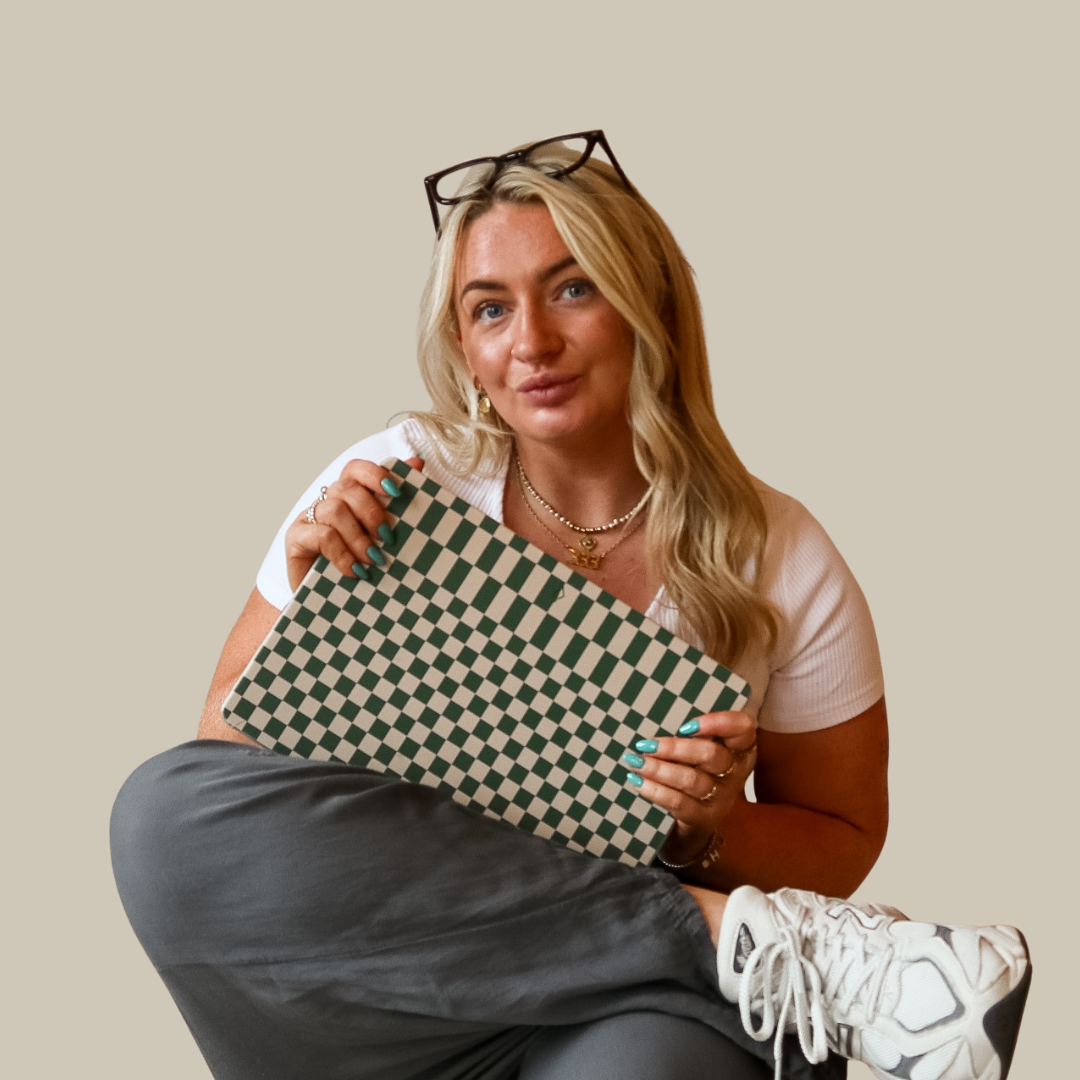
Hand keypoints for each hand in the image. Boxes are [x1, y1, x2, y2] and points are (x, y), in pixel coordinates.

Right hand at [284, 457, 423, 591]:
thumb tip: (417, 462)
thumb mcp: (385, 537)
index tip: (396, 492)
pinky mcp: (296, 539)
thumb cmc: (364, 567)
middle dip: (372, 511)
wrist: (333, 607)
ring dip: (359, 537)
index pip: (356, 469)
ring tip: (375, 560)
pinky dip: (343, 554)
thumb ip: (399, 502)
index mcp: (348, 496)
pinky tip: (356, 571)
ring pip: (335, 511)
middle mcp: (327, 502)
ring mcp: (309, 518)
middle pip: (347, 488)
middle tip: (389, 538)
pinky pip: (322, 536)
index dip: (375, 474)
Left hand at [623, 710, 757, 860]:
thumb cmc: (700, 775)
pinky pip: (679, 803)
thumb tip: (657, 720)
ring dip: (659, 769)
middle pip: (711, 755)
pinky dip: (655, 790)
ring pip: (692, 780)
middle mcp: (735, 773)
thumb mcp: (705, 754)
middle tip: (647, 745)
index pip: (743, 729)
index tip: (687, 725)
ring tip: (636, 761)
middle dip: (675, 748)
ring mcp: (721, 798)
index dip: (719, 723)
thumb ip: (692, 736)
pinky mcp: (704, 818)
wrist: (703, 822)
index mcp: (740, 750)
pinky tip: (638, 780)